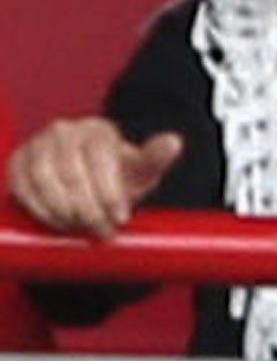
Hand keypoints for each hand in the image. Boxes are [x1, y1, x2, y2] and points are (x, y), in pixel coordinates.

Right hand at [6, 118, 182, 238]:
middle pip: (73, 173)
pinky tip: (56, 221)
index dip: (111, 193)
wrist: (84, 184)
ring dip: (63, 210)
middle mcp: (65, 130)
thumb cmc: (115, 177)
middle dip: (89, 208)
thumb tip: (174, 142)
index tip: (120, 218)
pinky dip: (39, 208)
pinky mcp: (17, 163)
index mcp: (98, 129)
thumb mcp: (139, 170)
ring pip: (46, 180)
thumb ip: (155, 158)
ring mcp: (38, 145)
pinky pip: (22, 186)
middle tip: (101, 230)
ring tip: (79, 227)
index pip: (102, 159)